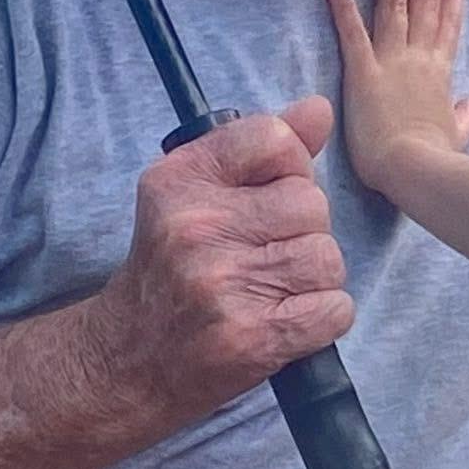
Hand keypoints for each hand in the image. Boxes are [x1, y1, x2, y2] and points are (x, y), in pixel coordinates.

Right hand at [88, 97, 353, 427]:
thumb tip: (319, 109)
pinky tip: (286, 319)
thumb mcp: (198, 195)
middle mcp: (197, 227)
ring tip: (272, 289)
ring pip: (327, 257)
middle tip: (263, 254)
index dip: (289, 168)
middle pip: (312, 203)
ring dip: (314, 277)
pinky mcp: (251, 337)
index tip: (267, 195)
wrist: (132, 359)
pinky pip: (336, 308)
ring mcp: (223, 284)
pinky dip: (324, 317)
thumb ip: (260, 149)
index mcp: (180, 180)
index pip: (275, 139)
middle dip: (303, 230)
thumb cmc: (174, 269)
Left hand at [328, 0, 468, 195]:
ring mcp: (392, 62)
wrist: (415, 169)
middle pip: (425, 3)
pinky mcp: (363, 73)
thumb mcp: (458, 135)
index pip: (447, 25)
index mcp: (440, 73)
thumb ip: (465, 116)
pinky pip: (351, 33)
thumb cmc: (436, 158)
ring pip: (395, 5)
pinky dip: (343, 7)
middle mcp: (419, 58)